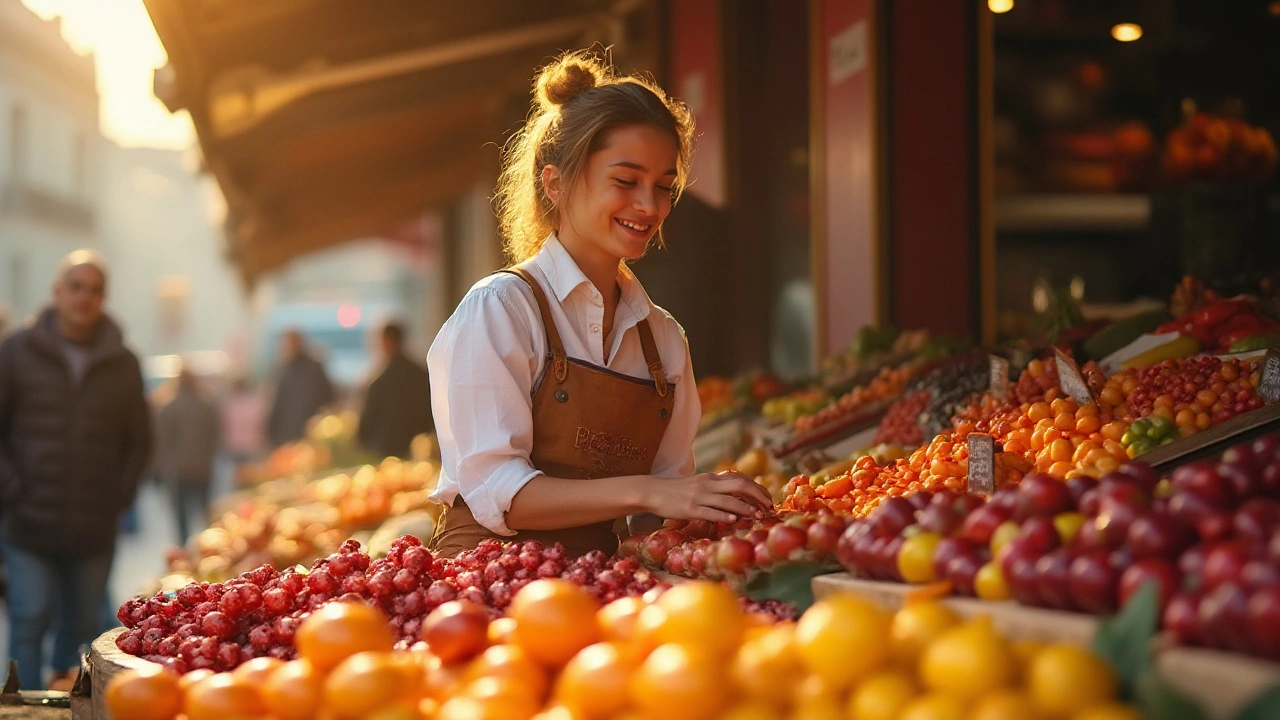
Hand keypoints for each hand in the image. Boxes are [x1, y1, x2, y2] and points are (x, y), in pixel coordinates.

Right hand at [645, 471, 773, 522]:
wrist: (653, 491)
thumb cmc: (676, 491)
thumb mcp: (698, 484)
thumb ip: (715, 489)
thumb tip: (735, 497)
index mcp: (711, 478)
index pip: (740, 479)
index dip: (757, 488)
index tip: (768, 498)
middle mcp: (708, 485)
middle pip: (739, 486)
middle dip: (757, 496)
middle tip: (768, 507)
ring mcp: (699, 497)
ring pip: (727, 500)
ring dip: (745, 508)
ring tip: (757, 515)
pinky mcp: (690, 509)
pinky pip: (710, 512)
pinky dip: (723, 516)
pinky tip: (734, 520)